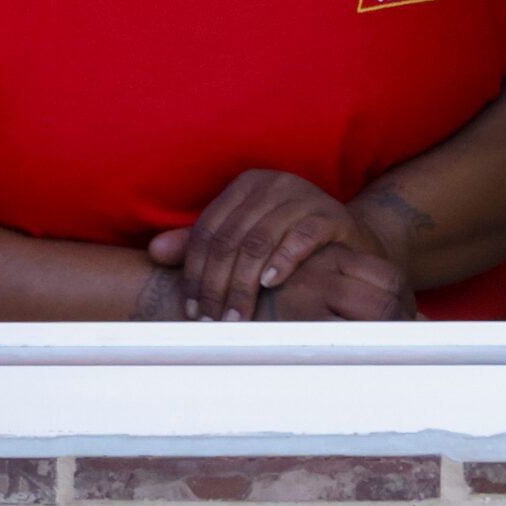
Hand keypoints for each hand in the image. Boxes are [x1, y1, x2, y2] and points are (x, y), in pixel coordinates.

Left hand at [148, 169, 389, 321]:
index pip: (207, 232)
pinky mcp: (330, 213)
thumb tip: (154, 252)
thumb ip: (201, 245)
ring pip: (259, 240)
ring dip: (244, 283)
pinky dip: (282, 261)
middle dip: (216, 284)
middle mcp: (269, 185)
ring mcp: (301, 196)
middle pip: (229, 239)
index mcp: (243, 187)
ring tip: (236, 315)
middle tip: (211, 320)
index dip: (195, 272)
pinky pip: (301, 236)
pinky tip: (270, 284)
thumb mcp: (245, 242)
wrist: (351, 243)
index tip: (191, 309)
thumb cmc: (289, 244)